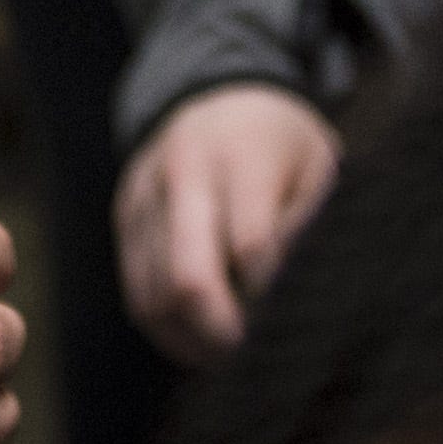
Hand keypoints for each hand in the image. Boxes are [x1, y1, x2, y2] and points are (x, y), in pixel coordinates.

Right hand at [116, 82, 338, 363]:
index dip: (269, 293)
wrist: (216, 87)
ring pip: (153, 294)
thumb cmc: (281, 139)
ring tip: (223, 356)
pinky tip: (195, 340)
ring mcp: (146, 194)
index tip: (287, 312)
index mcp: (242, 154)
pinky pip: (135, 288)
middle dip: (219, 333)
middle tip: (246, 356)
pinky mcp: (126, 215)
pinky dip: (164, 326)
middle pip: (188, 278)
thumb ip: (304, 224)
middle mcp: (184, 173)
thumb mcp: (316, 165)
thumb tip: (281, 295)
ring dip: (189, 339)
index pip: (251, 245)